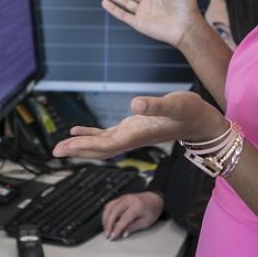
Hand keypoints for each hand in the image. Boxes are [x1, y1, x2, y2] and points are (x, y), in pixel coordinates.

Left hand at [53, 91, 226, 159]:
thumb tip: (134, 104)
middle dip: (77, 150)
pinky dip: (91, 135)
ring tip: (60, 147)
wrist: (202, 122)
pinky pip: (107, 135)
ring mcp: (131, 135)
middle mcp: (131, 139)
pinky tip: (76, 132)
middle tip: (55, 152)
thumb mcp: (176, 104)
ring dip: (81, 145)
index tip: (67, 148)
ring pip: (101, 144)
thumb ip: (156, 105)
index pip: (107, 145)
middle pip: (100, 149)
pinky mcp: (132, 129)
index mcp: (138, 135)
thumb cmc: (191, 112)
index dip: (86, 147)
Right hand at [102, 192, 164, 239]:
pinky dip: (106, 213)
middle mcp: (128, 200)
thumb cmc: (152, 210)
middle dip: (108, 224)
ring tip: (106, 230)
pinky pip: (109, 204)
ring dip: (105, 219)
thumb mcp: (146, 222)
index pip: (124, 219)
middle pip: (114, 212)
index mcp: (137, 206)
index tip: (113, 237)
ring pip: (109, 207)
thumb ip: (133, 227)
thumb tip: (122, 234)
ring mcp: (123, 197)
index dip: (117, 229)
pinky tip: (106, 221)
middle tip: (107, 235)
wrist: (154, 199)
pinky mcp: (120, 198)